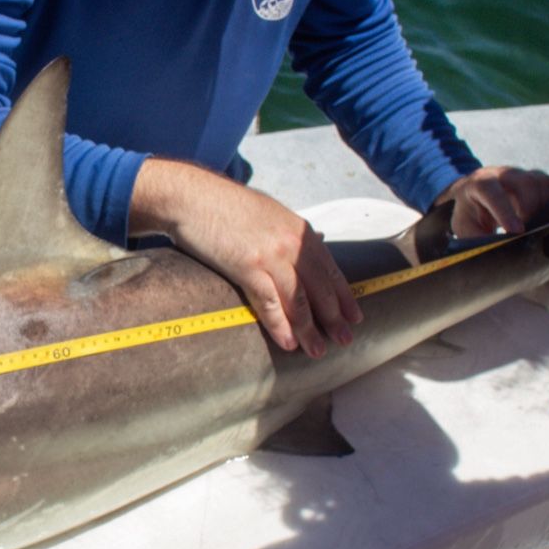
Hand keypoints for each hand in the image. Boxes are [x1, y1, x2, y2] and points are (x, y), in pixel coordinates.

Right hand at [135, 160, 360, 357]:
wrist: (193, 197)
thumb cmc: (226, 205)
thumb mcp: (269, 213)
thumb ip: (290, 232)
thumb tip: (311, 242)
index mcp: (300, 231)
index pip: (331, 270)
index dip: (344, 296)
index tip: (354, 317)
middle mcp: (292, 244)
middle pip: (320, 288)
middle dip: (334, 318)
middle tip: (345, 341)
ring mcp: (271, 256)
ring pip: (299, 301)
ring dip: (309, 330)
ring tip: (317, 351)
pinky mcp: (247, 267)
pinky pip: (269, 303)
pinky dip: (280, 326)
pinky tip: (288, 343)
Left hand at [436, 166, 548, 236]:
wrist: (476, 202)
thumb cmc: (471, 218)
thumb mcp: (467, 230)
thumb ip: (479, 241)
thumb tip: (498, 253)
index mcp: (479, 184)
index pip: (491, 190)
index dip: (505, 211)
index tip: (516, 231)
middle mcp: (503, 175)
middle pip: (525, 182)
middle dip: (532, 208)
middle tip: (532, 232)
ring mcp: (523, 174)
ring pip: (543, 182)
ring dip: (546, 206)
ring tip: (541, 227)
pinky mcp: (539, 179)